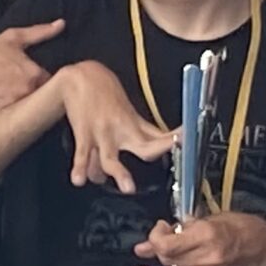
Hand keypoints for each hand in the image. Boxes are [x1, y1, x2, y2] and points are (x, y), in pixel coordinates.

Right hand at [0, 19, 64, 115]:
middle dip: (34, 93)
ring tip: (9, 93)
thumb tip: (59, 25)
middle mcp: (26, 92)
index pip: (51, 84)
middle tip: (19, 86)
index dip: (43, 82)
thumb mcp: (15, 38)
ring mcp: (13, 106)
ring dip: (22, 104)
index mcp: (34, 75)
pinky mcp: (0, 115)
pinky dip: (8, 112)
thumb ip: (41, 32)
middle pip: (40, 99)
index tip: (35, 79)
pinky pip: (11, 117)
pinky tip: (0, 101)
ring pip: (26, 109)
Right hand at [58, 62, 175, 193]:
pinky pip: (83, 154)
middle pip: (143, 147)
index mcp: (133, 125)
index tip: (185, 140)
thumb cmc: (104, 92)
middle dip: (155, 154)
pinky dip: (80, 168)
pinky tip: (79, 179)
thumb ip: (142, 130)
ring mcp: (103, 134)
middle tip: (173, 159)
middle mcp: (121, 130)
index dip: (174, 140)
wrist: (79, 77)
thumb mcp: (128, 109)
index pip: (159, 137)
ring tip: (128, 187)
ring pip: (112, 158)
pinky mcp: (84, 134)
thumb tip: (161, 142)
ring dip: (119, 172)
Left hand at [135, 211, 265, 265]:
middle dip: (153, 256)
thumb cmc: (246, 229)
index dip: (155, 237)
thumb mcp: (213, 218)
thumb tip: (164, 232)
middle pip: (169, 263)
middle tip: (147, 251)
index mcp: (208, 236)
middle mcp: (209, 258)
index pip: (168, 244)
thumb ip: (185, 227)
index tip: (158, 230)